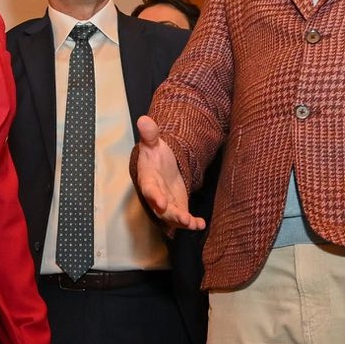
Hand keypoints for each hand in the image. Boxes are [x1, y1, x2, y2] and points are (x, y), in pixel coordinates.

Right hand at [132, 115, 204, 231]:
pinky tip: (201, 224)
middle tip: (182, 218)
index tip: (161, 202)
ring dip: (182, 221)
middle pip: (161, 209)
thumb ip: (150, 135)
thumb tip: (143, 119)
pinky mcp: (178, 207)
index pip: (150, 189)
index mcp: (148, 180)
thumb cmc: (155, 156)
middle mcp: (156, 195)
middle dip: (171, 215)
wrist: (161, 166)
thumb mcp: (153, 143)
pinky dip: (192, 223)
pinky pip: (184, 218)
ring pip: (173, 216)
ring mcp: (167, 204)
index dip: (155, 196)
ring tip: (192, 223)